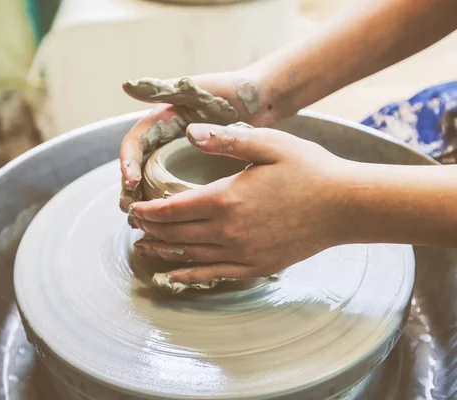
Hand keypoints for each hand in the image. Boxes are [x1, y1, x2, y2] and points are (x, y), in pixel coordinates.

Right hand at [119, 71, 278, 212]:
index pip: (133, 145)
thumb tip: (127, 86)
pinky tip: (168, 225)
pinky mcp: (194, 170)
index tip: (131, 182)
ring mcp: (178, 156)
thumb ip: (162, 88)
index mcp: (160, 121)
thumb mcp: (194, 89)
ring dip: (144, 203)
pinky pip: (173, 190)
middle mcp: (164, 140)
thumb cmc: (228, 90)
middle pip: (136, 170)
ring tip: (143, 223)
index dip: (127, 163)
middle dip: (130, 191)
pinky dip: (166, 207)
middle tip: (133, 211)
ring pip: (151, 183)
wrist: (260, 99)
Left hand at [129, 123, 346, 289]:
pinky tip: (173, 276)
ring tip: (143, 248)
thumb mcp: (268, 143)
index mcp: (226, 198)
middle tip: (134, 226)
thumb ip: (226, 139)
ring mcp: (241, 252)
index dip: (148, 212)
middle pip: (176, 235)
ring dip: (163, 252)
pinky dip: (189, 275)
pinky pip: (213, 275)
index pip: (172, 209)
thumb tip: (189, 132)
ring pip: (189, 256)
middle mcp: (228, 230)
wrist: (344, 206)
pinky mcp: (255, 266)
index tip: (133, 210)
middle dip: (150, 231)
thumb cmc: (308, 170)